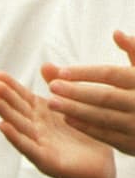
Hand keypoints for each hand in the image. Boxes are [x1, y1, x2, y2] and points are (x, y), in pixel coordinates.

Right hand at [0, 70, 116, 177]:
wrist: (100, 170)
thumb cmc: (86, 139)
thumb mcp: (73, 108)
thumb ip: (59, 88)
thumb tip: (45, 65)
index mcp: (44, 117)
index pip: (24, 99)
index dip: (11, 87)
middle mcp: (38, 131)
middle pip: (19, 112)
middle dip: (5, 98)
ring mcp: (40, 146)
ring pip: (20, 127)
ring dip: (5, 114)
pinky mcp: (48, 162)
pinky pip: (29, 148)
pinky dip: (15, 137)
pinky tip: (3, 127)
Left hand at [42, 30, 134, 155]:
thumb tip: (116, 33)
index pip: (111, 74)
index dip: (85, 73)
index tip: (61, 71)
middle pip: (104, 97)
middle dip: (75, 92)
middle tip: (51, 87)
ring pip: (101, 117)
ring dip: (74, 110)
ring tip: (52, 102)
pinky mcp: (133, 143)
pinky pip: (106, 135)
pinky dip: (85, 127)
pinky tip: (67, 119)